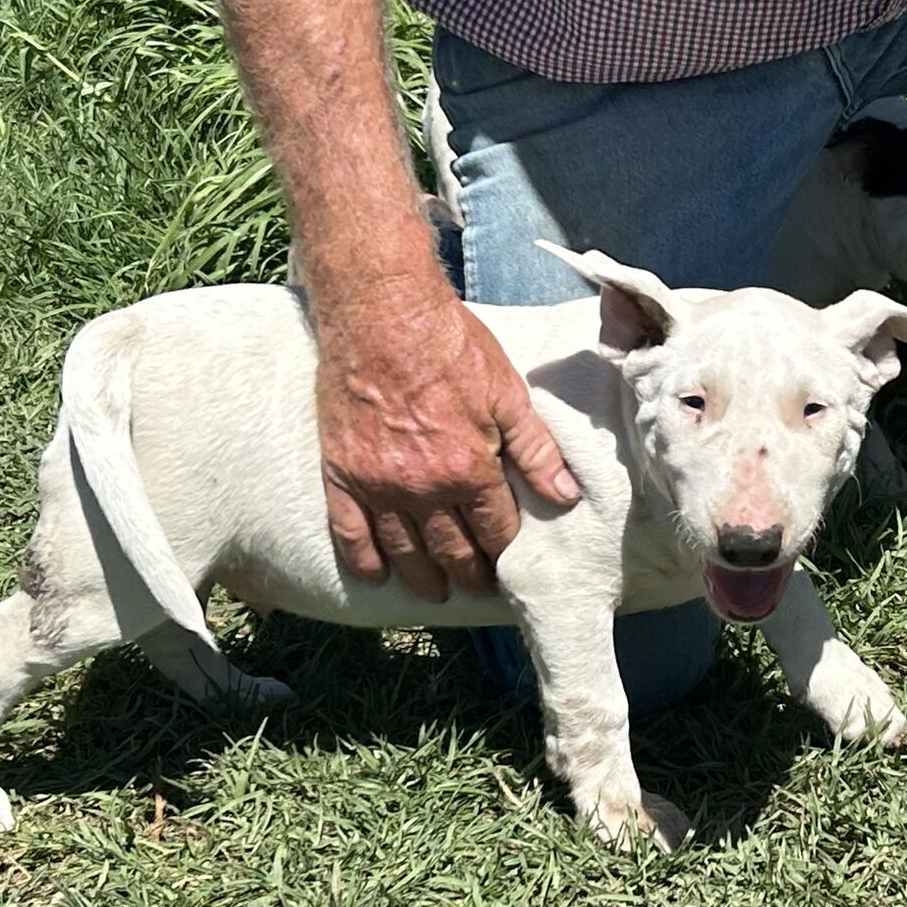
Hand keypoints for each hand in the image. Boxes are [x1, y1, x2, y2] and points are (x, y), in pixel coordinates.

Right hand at [314, 281, 581, 598]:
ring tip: (435, 592)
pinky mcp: (341, 473)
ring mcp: (378, 486)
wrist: (381, 313)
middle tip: (477, 587)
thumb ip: (536, 449)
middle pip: (450, 550)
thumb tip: (566, 494)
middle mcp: (422, 489)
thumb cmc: (449, 345)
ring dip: (422, 577)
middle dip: (469, 573)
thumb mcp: (507, 392)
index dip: (505, 553)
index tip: (511, 568)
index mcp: (469, 470)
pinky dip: (363, 560)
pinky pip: (350, 532)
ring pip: (403, 550)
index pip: (494, 531)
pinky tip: (376, 576)